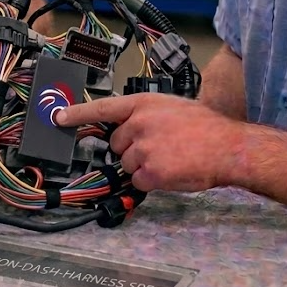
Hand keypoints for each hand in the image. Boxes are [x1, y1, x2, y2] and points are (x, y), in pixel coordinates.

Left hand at [55, 93, 243, 191]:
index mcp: (142, 104)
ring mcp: (142, 148)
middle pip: (116, 144)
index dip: (77, 114)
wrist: (229, 147)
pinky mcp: (149, 171)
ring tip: (170, 159)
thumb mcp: (171, 107)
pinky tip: (170, 172)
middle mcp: (138, 124)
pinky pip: (137, 181)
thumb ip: (146, 114)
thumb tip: (128, 126)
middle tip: (159, 148)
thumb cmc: (205, 128)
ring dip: (142, 166)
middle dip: (131, 149)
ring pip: (126, 164)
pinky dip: (150, 182)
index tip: (58, 117)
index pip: (102, 108)